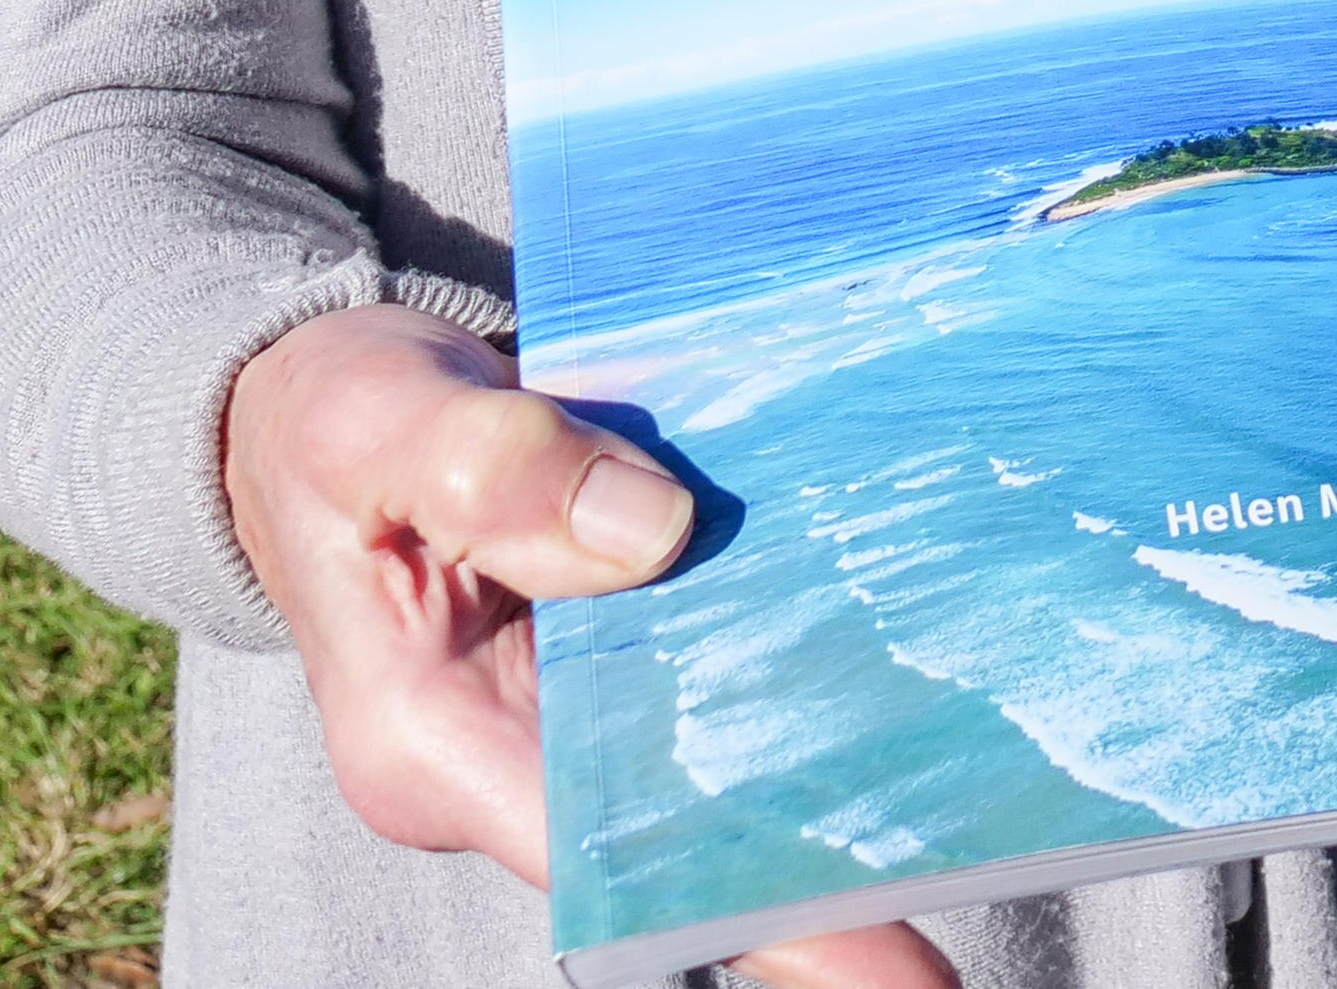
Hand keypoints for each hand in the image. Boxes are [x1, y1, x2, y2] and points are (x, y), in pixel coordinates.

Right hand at [223, 305, 954, 988]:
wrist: (323, 402)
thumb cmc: (335, 419)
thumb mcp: (382, 419)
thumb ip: (493, 468)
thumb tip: (652, 532)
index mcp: (436, 745)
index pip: (609, 858)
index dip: (752, 900)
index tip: (888, 950)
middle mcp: (514, 762)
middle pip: (690, 832)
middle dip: (833, 860)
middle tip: (1002, 861)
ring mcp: (572, 716)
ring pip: (724, 760)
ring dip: (846, 765)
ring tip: (1013, 790)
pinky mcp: (620, 658)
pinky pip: (726, 682)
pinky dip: (816, 668)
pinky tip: (940, 657)